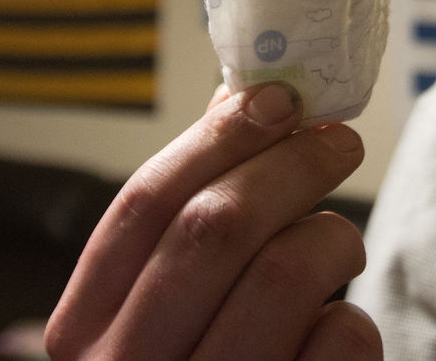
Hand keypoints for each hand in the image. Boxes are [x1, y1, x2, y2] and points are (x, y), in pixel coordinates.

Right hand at [44, 83, 382, 359]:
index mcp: (84, 335)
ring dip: (331, 235)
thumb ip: (186, 225)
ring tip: (337, 241)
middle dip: (290, 165)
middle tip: (337, 144)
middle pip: (216, 227)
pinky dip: (352, 315)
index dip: (217, 138)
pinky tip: (334, 323)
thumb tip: (243, 103)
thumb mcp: (157, 313)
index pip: (143, 207)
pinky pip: (340, 337)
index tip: (277, 98)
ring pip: (285, 272)